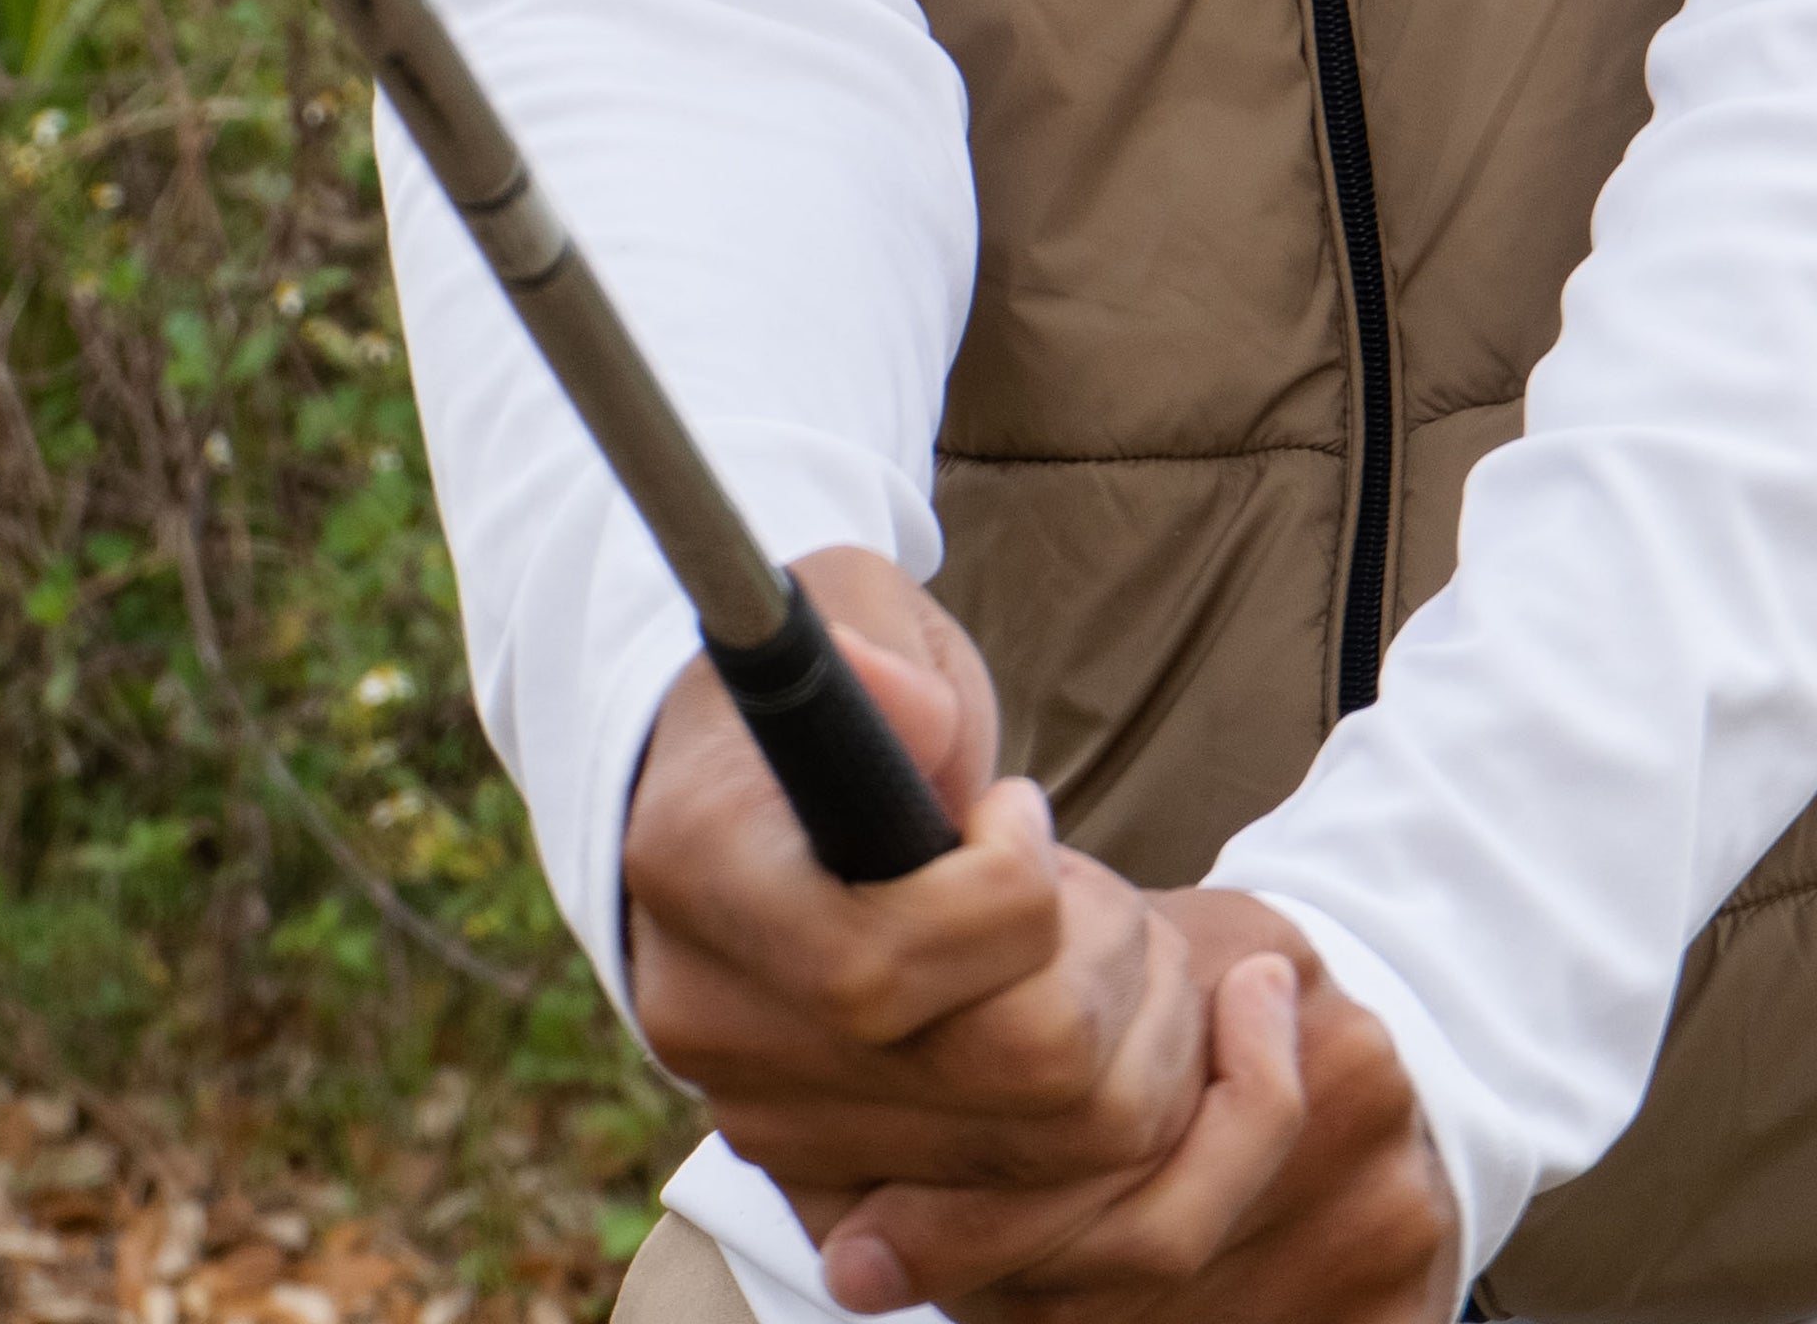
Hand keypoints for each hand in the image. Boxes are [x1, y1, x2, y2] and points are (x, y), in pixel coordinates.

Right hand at [622, 554, 1457, 1320]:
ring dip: (1123, 1034)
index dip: (1002, 894)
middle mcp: (708, 1020)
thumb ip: (890, 659)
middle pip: (999, 1072)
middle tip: (1074, 876)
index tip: (1016, 809)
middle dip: (1095, 959)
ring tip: (1078, 937)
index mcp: (694, 870)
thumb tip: (919, 715)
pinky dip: (1103, 1117)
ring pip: (1048, 1148)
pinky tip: (1086, 1012)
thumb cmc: (833, 685)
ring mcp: (766, 1119)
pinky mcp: (834, 1180)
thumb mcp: (857, 612)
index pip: (878, 967)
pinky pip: (1029, 1204)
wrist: (754, 789)